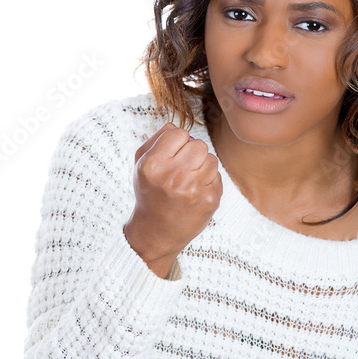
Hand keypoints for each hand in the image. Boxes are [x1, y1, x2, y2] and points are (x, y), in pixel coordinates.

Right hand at [124, 121, 221, 276]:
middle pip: (198, 144)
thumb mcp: (140, 164)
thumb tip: (177, 126)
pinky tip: (195, 193)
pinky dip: (208, 181)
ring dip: (202, 166)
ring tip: (188, 181)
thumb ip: (157, 139)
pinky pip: (217, 176)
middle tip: (181, 169)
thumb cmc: (149, 193)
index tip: (171, 156)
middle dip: (192, 154)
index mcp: (153, 164)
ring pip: (211, 159)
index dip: (177, 143)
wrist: (156, 232)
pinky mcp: (209, 200)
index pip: (179, 133)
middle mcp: (173, 176)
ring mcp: (193, 190)